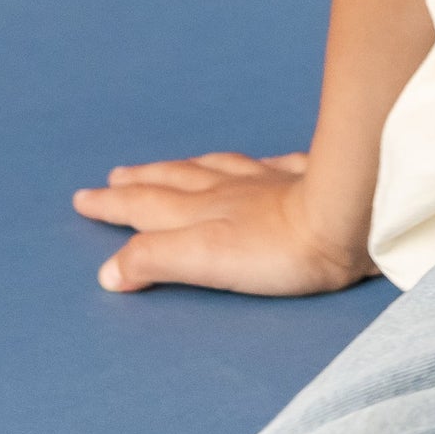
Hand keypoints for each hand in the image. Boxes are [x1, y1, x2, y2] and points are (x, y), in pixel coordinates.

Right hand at [71, 149, 373, 294]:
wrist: (349, 216)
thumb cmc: (278, 249)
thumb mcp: (203, 259)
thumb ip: (153, 259)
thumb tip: (109, 269)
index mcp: (200, 211)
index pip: (145, 206)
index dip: (113, 204)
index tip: (85, 197)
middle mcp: (230, 189)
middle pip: (175, 181)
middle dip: (141, 181)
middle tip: (116, 175)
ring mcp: (269, 181)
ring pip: (216, 168)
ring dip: (186, 168)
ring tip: (171, 165)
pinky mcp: (307, 179)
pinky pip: (270, 165)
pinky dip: (252, 165)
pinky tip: (259, 163)